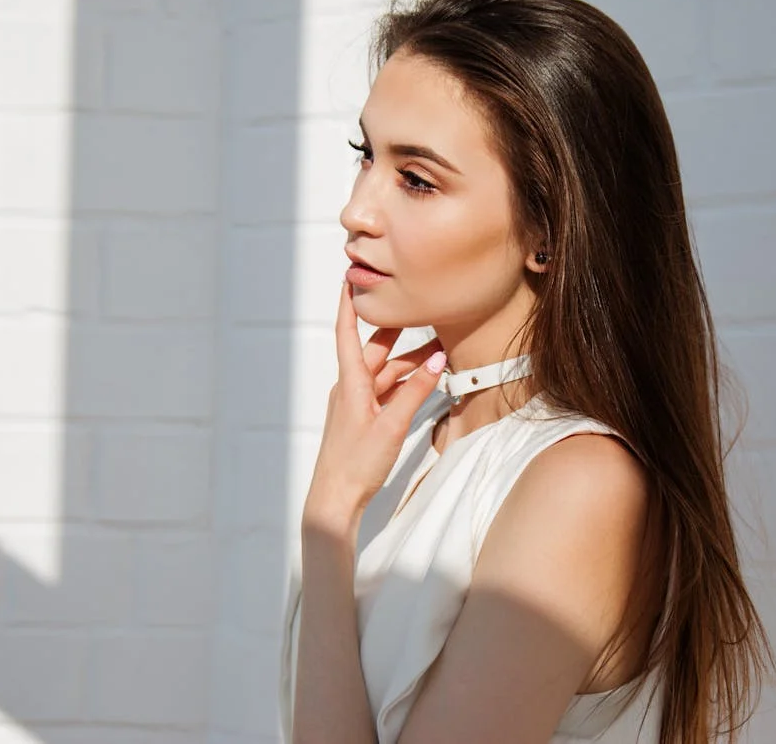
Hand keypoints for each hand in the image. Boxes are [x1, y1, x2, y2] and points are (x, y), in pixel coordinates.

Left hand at [303, 282, 446, 535]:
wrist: (336, 498)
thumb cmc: (356, 464)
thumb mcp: (392, 425)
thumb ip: (417, 391)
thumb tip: (437, 360)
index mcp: (351, 383)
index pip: (347, 332)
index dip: (349, 304)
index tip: (351, 277)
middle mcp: (350, 388)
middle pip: (375, 350)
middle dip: (399, 331)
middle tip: (420, 308)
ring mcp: (356, 403)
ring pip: (385, 372)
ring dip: (410, 362)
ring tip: (440, 349)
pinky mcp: (363, 418)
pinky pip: (386, 391)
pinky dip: (405, 384)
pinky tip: (426, 382)